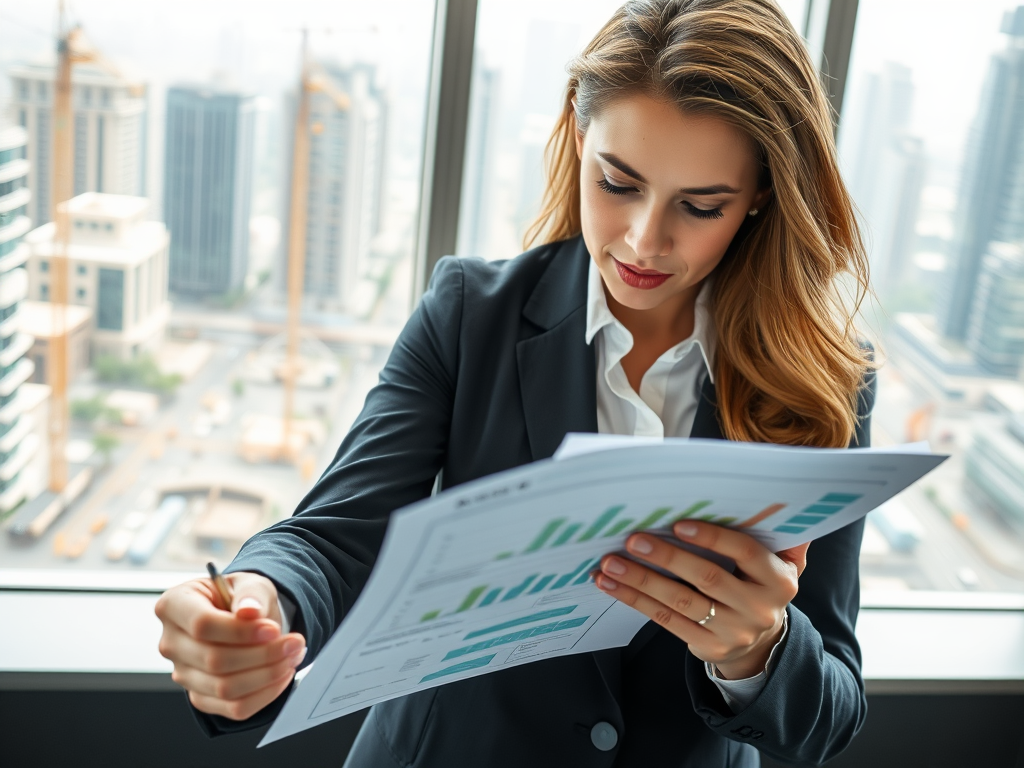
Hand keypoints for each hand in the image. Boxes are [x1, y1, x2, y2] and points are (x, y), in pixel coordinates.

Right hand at [155, 571, 306, 719]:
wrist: (245, 616)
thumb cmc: (242, 597)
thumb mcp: (251, 583)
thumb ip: (251, 593)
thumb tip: (249, 611)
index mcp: (174, 605)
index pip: (202, 624)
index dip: (241, 631)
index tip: (273, 629)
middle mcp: (171, 642)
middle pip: (214, 660)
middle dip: (263, 654)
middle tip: (296, 642)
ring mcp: (182, 673)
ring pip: (225, 688)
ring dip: (268, 675)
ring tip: (293, 655)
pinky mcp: (200, 697)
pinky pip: (234, 708)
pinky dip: (265, 694)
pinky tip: (283, 674)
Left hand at [595, 521, 808, 679]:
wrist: (761, 644)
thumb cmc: (759, 587)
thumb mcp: (782, 564)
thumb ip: (781, 536)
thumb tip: (784, 498)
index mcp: (778, 580)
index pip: (745, 552)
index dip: (712, 538)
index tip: (678, 525)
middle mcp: (759, 607)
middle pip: (708, 578)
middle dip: (667, 557)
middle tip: (634, 540)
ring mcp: (733, 631)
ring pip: (680, 602)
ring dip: (641, 580)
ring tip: (611, 564)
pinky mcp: (708, 647)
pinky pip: (666, 620)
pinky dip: (636, 600)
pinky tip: (611, 585)